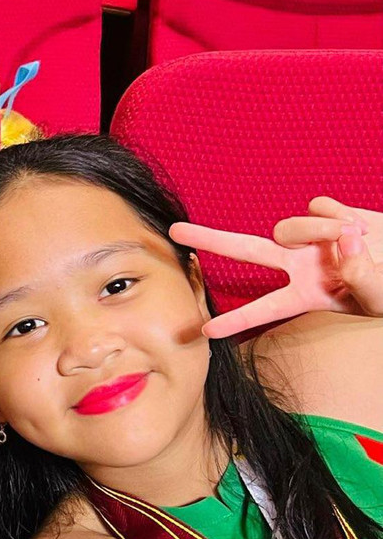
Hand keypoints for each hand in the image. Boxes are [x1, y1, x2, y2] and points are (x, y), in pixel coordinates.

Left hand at [171, 199, 382, 338]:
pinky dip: (341, 216)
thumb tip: (345, 244)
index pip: (263, 310)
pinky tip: (361, 226)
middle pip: (245, 251)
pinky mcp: (327, 214)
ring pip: (289, 227)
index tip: (203, 331)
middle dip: (210, 240)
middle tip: (174, 231)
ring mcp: (310, 239)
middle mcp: (298, 267)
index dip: (235, 320)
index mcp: (305, 296)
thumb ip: (363, 278)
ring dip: (319, 232)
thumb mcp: (380, 296)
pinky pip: (319, 207)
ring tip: (355, 240)